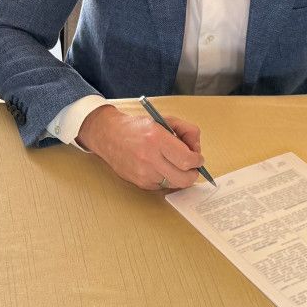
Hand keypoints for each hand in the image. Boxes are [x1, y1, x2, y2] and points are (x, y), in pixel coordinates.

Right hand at [76, 105, 204, 190]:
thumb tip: (197, 149)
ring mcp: (144, 173)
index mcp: (156, 138)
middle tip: (192, 166)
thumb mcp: (164, 120)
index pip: (187, 159)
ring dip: (180, 176)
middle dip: (193, 173)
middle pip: (184, 178)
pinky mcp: (140, 183)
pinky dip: (167, 178)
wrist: (108, 135)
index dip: (197, 160)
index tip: (197, 157)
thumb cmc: (137, 127)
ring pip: (175, 184)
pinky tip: (160, 167)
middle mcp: (149, 157)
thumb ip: (186, 130)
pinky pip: (163, 186)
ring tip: (174, 164)